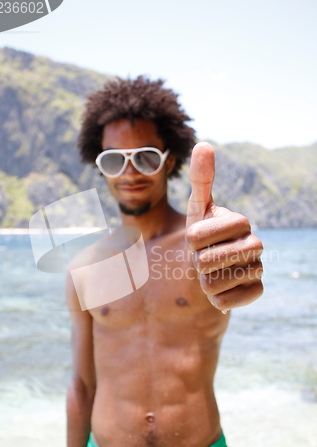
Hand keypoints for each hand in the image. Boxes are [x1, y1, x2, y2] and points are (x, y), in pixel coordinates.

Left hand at [186, 142, 263, 312]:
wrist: (213, 266)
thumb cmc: (204, 234)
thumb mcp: (198, 208)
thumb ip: (201, 179)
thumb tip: (203, 145)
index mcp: (240, 221)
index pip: (195, 236)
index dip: (188, 241)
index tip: (196, 239)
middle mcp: (255, 244)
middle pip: (206, 261)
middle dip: (196, 262)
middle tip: (205, 257)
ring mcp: (257, 268)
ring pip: (213, 283)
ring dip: (204, 280)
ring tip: (213, 271)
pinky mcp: (256, 291)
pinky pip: (226, 301)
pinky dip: (216, 298)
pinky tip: (222, 288)